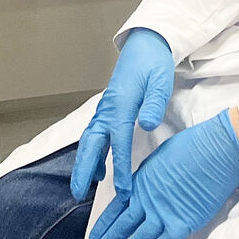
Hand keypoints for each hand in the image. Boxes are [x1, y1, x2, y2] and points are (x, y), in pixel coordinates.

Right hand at [70, 28, 174, 202]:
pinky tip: (98, 167)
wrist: (145, 45)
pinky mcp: (107, 110)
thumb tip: (147, 125)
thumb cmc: (154, 64)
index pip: (119, 141)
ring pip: (88, 140)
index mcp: (121, 104)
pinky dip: (91, 153)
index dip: (120, 167)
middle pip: (90, 143)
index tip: (123, 190)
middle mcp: (108, 109)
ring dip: (84, 163)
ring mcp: (105, 109)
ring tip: (84, 186)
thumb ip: (154, 104)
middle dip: (82, 169)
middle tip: (78, 193)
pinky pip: (94, 135)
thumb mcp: (160, 81)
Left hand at [88, 108, 238, 238]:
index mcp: (140, 183)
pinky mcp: (182, 223)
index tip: (94, 237)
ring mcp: (163, 213)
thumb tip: (147, 184)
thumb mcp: (160, 157)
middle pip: (122, 226)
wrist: (215, 150)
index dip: (104, 224)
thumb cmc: (192, 146)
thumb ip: (149, 176)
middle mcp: (147, 200)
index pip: (116, 208)